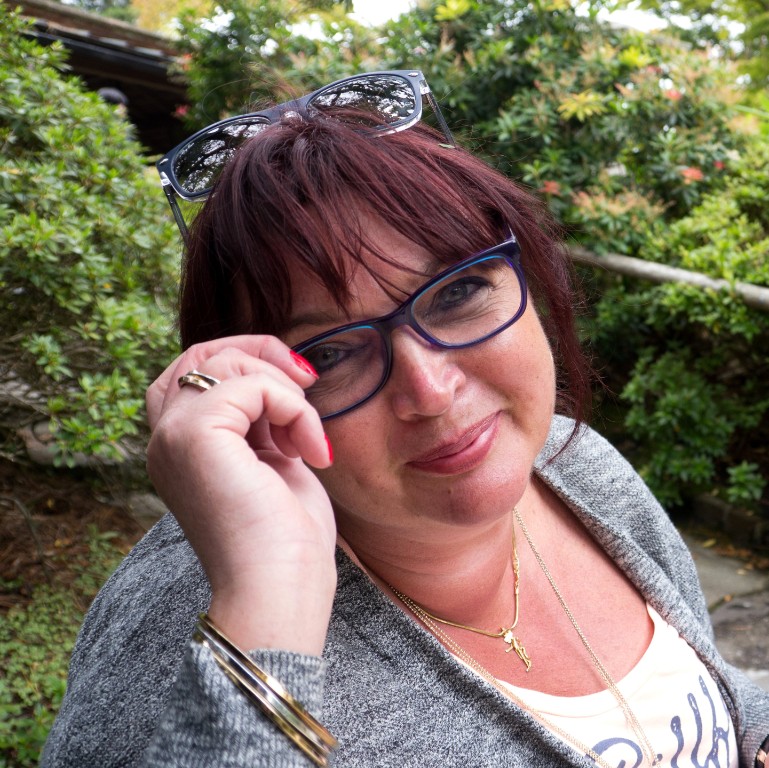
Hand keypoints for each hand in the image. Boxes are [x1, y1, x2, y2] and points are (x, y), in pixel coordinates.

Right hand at [146, 336, 335, 654]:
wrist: (280, 592)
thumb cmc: (285, 539)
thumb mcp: (273, 462)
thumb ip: (262, 421)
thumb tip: (280, 379)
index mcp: (180, 448)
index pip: (191, 372)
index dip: (243, 359)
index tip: (298, 382)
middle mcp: (165, 439)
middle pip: (201, 354)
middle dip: (261, 352)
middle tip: (307, 381)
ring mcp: (173, 436)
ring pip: (226, 362)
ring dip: (284, 389)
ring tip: (307, 440)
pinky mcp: (195, 436)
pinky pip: (252, 386)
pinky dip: (294, 408)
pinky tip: (310, 452)